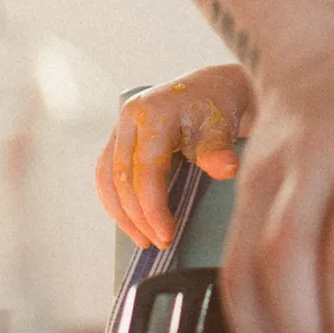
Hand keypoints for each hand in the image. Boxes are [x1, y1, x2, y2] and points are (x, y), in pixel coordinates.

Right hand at [96, 61, 254, 250]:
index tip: (167, 235)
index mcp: (152, 112)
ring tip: (143, 240)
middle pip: (122, 178)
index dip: (152, 207)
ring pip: (107, 179)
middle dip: (138, 217)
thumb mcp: (222, 126)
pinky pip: (107, 175)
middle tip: (160, 243)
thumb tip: (227, 169)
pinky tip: (131, 222)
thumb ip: (219, 149)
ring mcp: (121, 128)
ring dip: (121, 214)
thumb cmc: (218, 108)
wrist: (213, 89)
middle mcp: (130, 118)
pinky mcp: (119, 139)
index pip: (145, 170)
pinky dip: (116, 202)